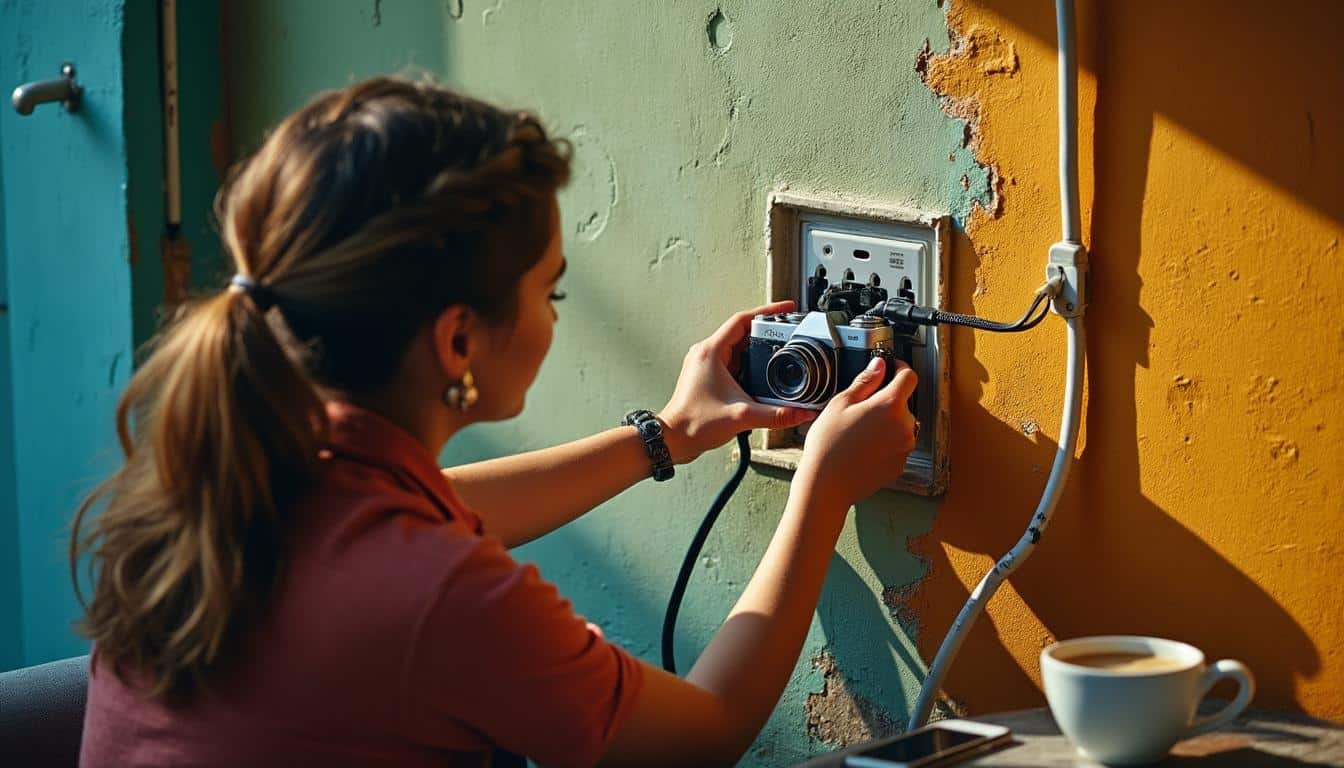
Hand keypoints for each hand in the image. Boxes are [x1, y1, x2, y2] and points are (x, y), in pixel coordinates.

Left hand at [659, 301, 815, 463]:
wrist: (674, 440)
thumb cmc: (693, 423)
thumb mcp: (742, 416)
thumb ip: (776, 415)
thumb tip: (801, 413)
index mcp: (711, 352)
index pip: (743, 320)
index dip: (768, 312)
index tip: (786, 308)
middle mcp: (707, 354)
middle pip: (742, 332)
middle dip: (767, 332)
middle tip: (789, 333)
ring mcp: (707, 365)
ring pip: (738, 347)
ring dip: (758, 349)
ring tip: (780, 351)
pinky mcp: (708, 376)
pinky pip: (733, 361)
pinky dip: (749, 363)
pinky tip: (763, 372)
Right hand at [795, 356, 918, 507]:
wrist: (827, 484)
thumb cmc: (829, 446)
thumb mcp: (840, 404)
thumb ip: (865, 381)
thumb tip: (879, 366)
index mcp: (890, 406)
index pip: (909, 377)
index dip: (899, 368)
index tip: (890, 368)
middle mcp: (905, 426)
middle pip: (903, 403)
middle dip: (886, 400)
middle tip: (860, 408)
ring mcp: (904, 447)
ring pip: (901, 425)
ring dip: (887, 422)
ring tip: (859, 431)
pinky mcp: (900, 465)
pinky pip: (897, 445)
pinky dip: (886, 442)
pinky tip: (863, 446)